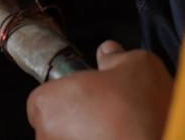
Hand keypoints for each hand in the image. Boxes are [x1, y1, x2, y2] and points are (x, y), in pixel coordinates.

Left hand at [26, 41, 173, 139]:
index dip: (68, 98)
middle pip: (55, 129)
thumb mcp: (136, 64)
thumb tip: (108, 53)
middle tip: (111, 118)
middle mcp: (46, 138)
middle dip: (78, 124)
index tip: (90, 98)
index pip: (43, 101)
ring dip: (90, 139)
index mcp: (47, 104)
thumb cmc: (142, 109)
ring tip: (122, 134)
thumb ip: (116, 58)